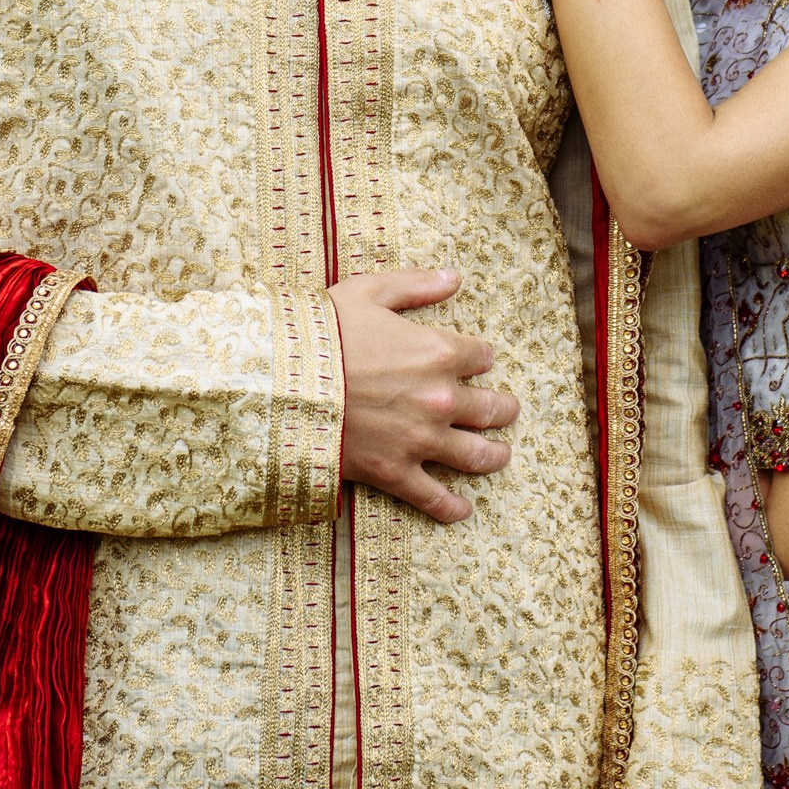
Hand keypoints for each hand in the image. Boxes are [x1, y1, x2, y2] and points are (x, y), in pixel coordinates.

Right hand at [332, 270, 519, 524]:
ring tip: (501, 455)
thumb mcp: (369, 292)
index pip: (482, 357)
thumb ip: (416, 285)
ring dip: (495, 455)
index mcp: (438, 353)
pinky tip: (463, 511)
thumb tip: (455, 278)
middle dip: (503, 408)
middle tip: (507, 410)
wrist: (281, 383)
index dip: (480, 357)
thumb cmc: (322, 333)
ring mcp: (420, 440)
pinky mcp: (395, 473)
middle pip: (491, 408)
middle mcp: (440, 399)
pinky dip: (452, 508)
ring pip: (476, 455)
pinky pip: (434, 499)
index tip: (477, 361)